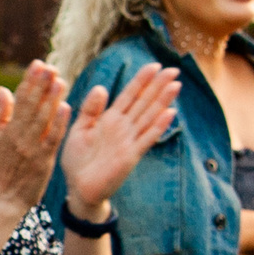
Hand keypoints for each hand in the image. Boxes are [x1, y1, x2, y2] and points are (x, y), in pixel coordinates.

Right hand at [0, 61, 68, 211]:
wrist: (8, 198)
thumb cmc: (4, 167)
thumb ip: (2, 114)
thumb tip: (4, 89)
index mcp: (8, 129)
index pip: (20, 99)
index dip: (30, 80)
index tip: (39, 63)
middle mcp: (19, 136)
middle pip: (32, 106)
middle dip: (41, 84)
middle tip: (51, 66)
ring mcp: (32, 148)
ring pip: (43, 119)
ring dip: (52, 99)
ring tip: (60, 80)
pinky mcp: (44, 160)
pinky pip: (53, 139)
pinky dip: (60, 123)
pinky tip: (67, 107)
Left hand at [62, 62, 179, 212]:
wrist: (78, 189)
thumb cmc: (77, 160)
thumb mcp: (79, 129)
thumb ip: (90, 109)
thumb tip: (101, 87)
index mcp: (110, 119)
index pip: (129, 95)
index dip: (142, 80)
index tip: (154, 65)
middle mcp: (123, 128)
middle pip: (144, 102)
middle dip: (158, 86)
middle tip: (174, 69)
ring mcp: (129, 141)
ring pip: (149, 116)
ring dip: (163, 101)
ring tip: (176, 85)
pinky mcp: (131, 156)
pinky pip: (146, 138)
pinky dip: (158, 126)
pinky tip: (170, 113)